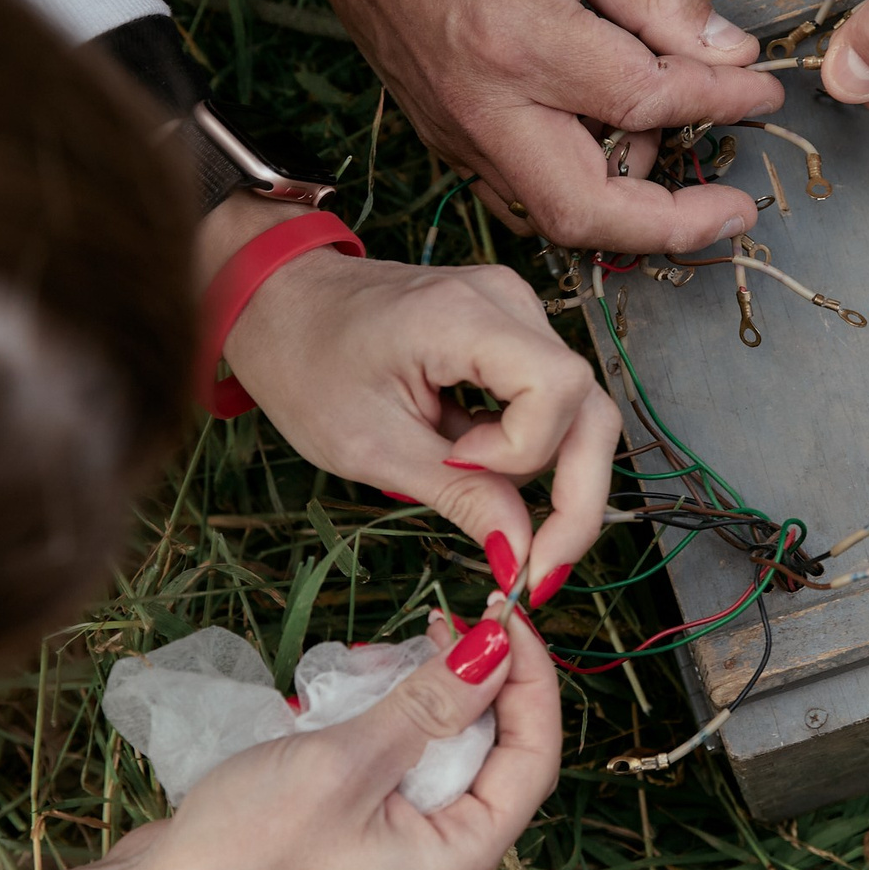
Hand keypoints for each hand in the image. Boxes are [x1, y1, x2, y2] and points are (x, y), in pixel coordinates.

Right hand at [0, 608, 557, 869]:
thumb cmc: (245, 852)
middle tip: (437, 618)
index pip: (533, 758)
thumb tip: (496, 652)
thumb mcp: (345, 763)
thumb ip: (429, 706)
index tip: (505, 613)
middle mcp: (443, 864)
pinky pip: (397, 766)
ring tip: (381, 653)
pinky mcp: (359, 838)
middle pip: (494, 753)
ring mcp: (399, 854)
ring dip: (421, 695)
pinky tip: (351, 688)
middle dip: (471, 681)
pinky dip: (385, 721)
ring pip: (442, 753)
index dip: (530, 679)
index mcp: (460, 863)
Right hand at [193, 0, 781, 252]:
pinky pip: (518, 190)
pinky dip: (577, 186)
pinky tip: (612, 147)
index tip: (763, 92)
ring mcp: (456, 132)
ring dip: (625, 207)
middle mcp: (486, 106)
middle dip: (672, 227)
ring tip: (673, 153)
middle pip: (588, 213)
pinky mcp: (443, 135)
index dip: (721, 101)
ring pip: (551, 214)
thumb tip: (727, 52)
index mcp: (523, 43)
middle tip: (731, 210)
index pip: (649, 102)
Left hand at [202, 195, 617, 597]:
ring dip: (551, 475)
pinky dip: (530, 448)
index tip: (457, 467)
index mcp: (464, 316)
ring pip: (580, 409)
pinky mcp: (512, 329)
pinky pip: (550, 399)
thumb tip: (521, 555)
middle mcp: (507, 301)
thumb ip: (458, 496)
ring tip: (493, 510)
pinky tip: (479, 465)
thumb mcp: (370, 447)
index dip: (525, 451)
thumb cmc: (306, 362)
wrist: (279, 303)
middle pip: (588, 407)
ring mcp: (516, 310)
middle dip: (574, 497)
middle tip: (538, 568)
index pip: (558, 388)